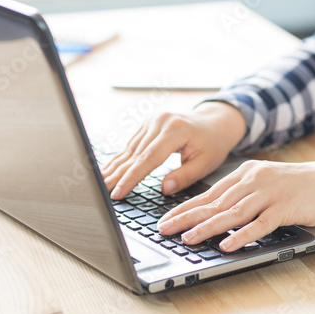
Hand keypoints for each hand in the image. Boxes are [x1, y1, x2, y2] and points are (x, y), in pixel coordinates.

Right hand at [101, 101, 246, 199]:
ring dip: (114, 167)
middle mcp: (160, 122)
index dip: (131, 177)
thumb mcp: (206, 163)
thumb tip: (164, 189)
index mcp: (175, 130)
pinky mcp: (147, 124)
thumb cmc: (212, 144)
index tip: (117, 193)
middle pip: (134, 153)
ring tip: (99, 184)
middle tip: (101, 192)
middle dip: (116, 175)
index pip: (148, 158)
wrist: (215, 122)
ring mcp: (151, 120)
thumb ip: (184, 176)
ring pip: (129, 149)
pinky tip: (108, 170)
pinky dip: (119, 159)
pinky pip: (131, 144)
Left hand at [157, 159, 314, 251]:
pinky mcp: (285, 208)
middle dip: (187, 218)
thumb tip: (215, 214)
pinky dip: (241, 236)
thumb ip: (243, 195)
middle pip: (215, 203)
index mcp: (246, 173)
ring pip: (232, 213)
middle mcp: (254, 180)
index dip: (185, 208)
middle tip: (164, 230)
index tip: (166, 220)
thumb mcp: (266, 183)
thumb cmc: (300, 187)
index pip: (209, 194)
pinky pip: (259, 224)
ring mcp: (269, 193)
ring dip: (207, 228)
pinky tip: (226, 245)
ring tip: (188, 240)